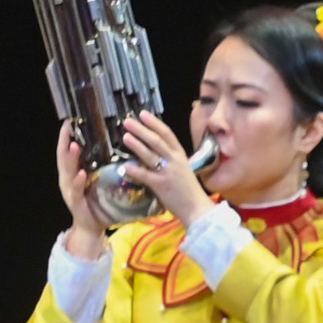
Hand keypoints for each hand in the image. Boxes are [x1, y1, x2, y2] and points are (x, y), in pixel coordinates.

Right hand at [54, 124, 110, 257]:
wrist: (91, 226)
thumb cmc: (96, 201)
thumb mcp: (97, 180)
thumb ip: (99, 165)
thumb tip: (111, 145)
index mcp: (72, 172)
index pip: (67, 150)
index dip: (67, 136)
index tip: (69, 121)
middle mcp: (67, 179)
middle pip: (63, 156)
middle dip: (65, 141)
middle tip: (68, 126)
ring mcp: (69, 190)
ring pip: (68, 171)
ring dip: (71, 158)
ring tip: (75, 145)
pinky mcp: (75, 202)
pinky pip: (76, 190)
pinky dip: (78, 182)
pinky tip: (82, 174)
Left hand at [117, 113, 213, 227]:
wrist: (197, 208)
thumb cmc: (188, 189)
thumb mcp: (182, 169)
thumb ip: (170, 159)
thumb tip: (152, 150)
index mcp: (180, 155)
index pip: (167, 134)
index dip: (154, 123)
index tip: (143, 114)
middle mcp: (174, 160)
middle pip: (156, 141)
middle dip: (141, 130)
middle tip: (128, 121)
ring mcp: (168, 172)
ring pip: (150, 155)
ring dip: (137, 145)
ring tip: (125, 136)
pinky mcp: (161, 185)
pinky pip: (145, 175)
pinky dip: (135, 170)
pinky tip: (125, 166)